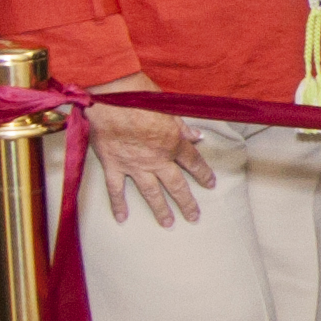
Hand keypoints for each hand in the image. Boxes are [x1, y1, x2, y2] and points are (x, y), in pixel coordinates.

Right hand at [88, 96, 218, 226]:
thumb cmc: (140, 97)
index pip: (193, 162)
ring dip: (160, 210)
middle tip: (194, 217)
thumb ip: (182, 126)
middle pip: (176, 185)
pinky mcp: (113, 165)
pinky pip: (116, 189)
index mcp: (172, 143)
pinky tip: (122, 218)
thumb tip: (197, 136)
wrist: (110, 98)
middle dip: (187, 202)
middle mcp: (156, 159)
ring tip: (168, 224)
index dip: (204, 173)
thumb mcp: (168, 108)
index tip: (210, 183)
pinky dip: (118, 204)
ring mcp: (135, 165)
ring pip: (151, 192)